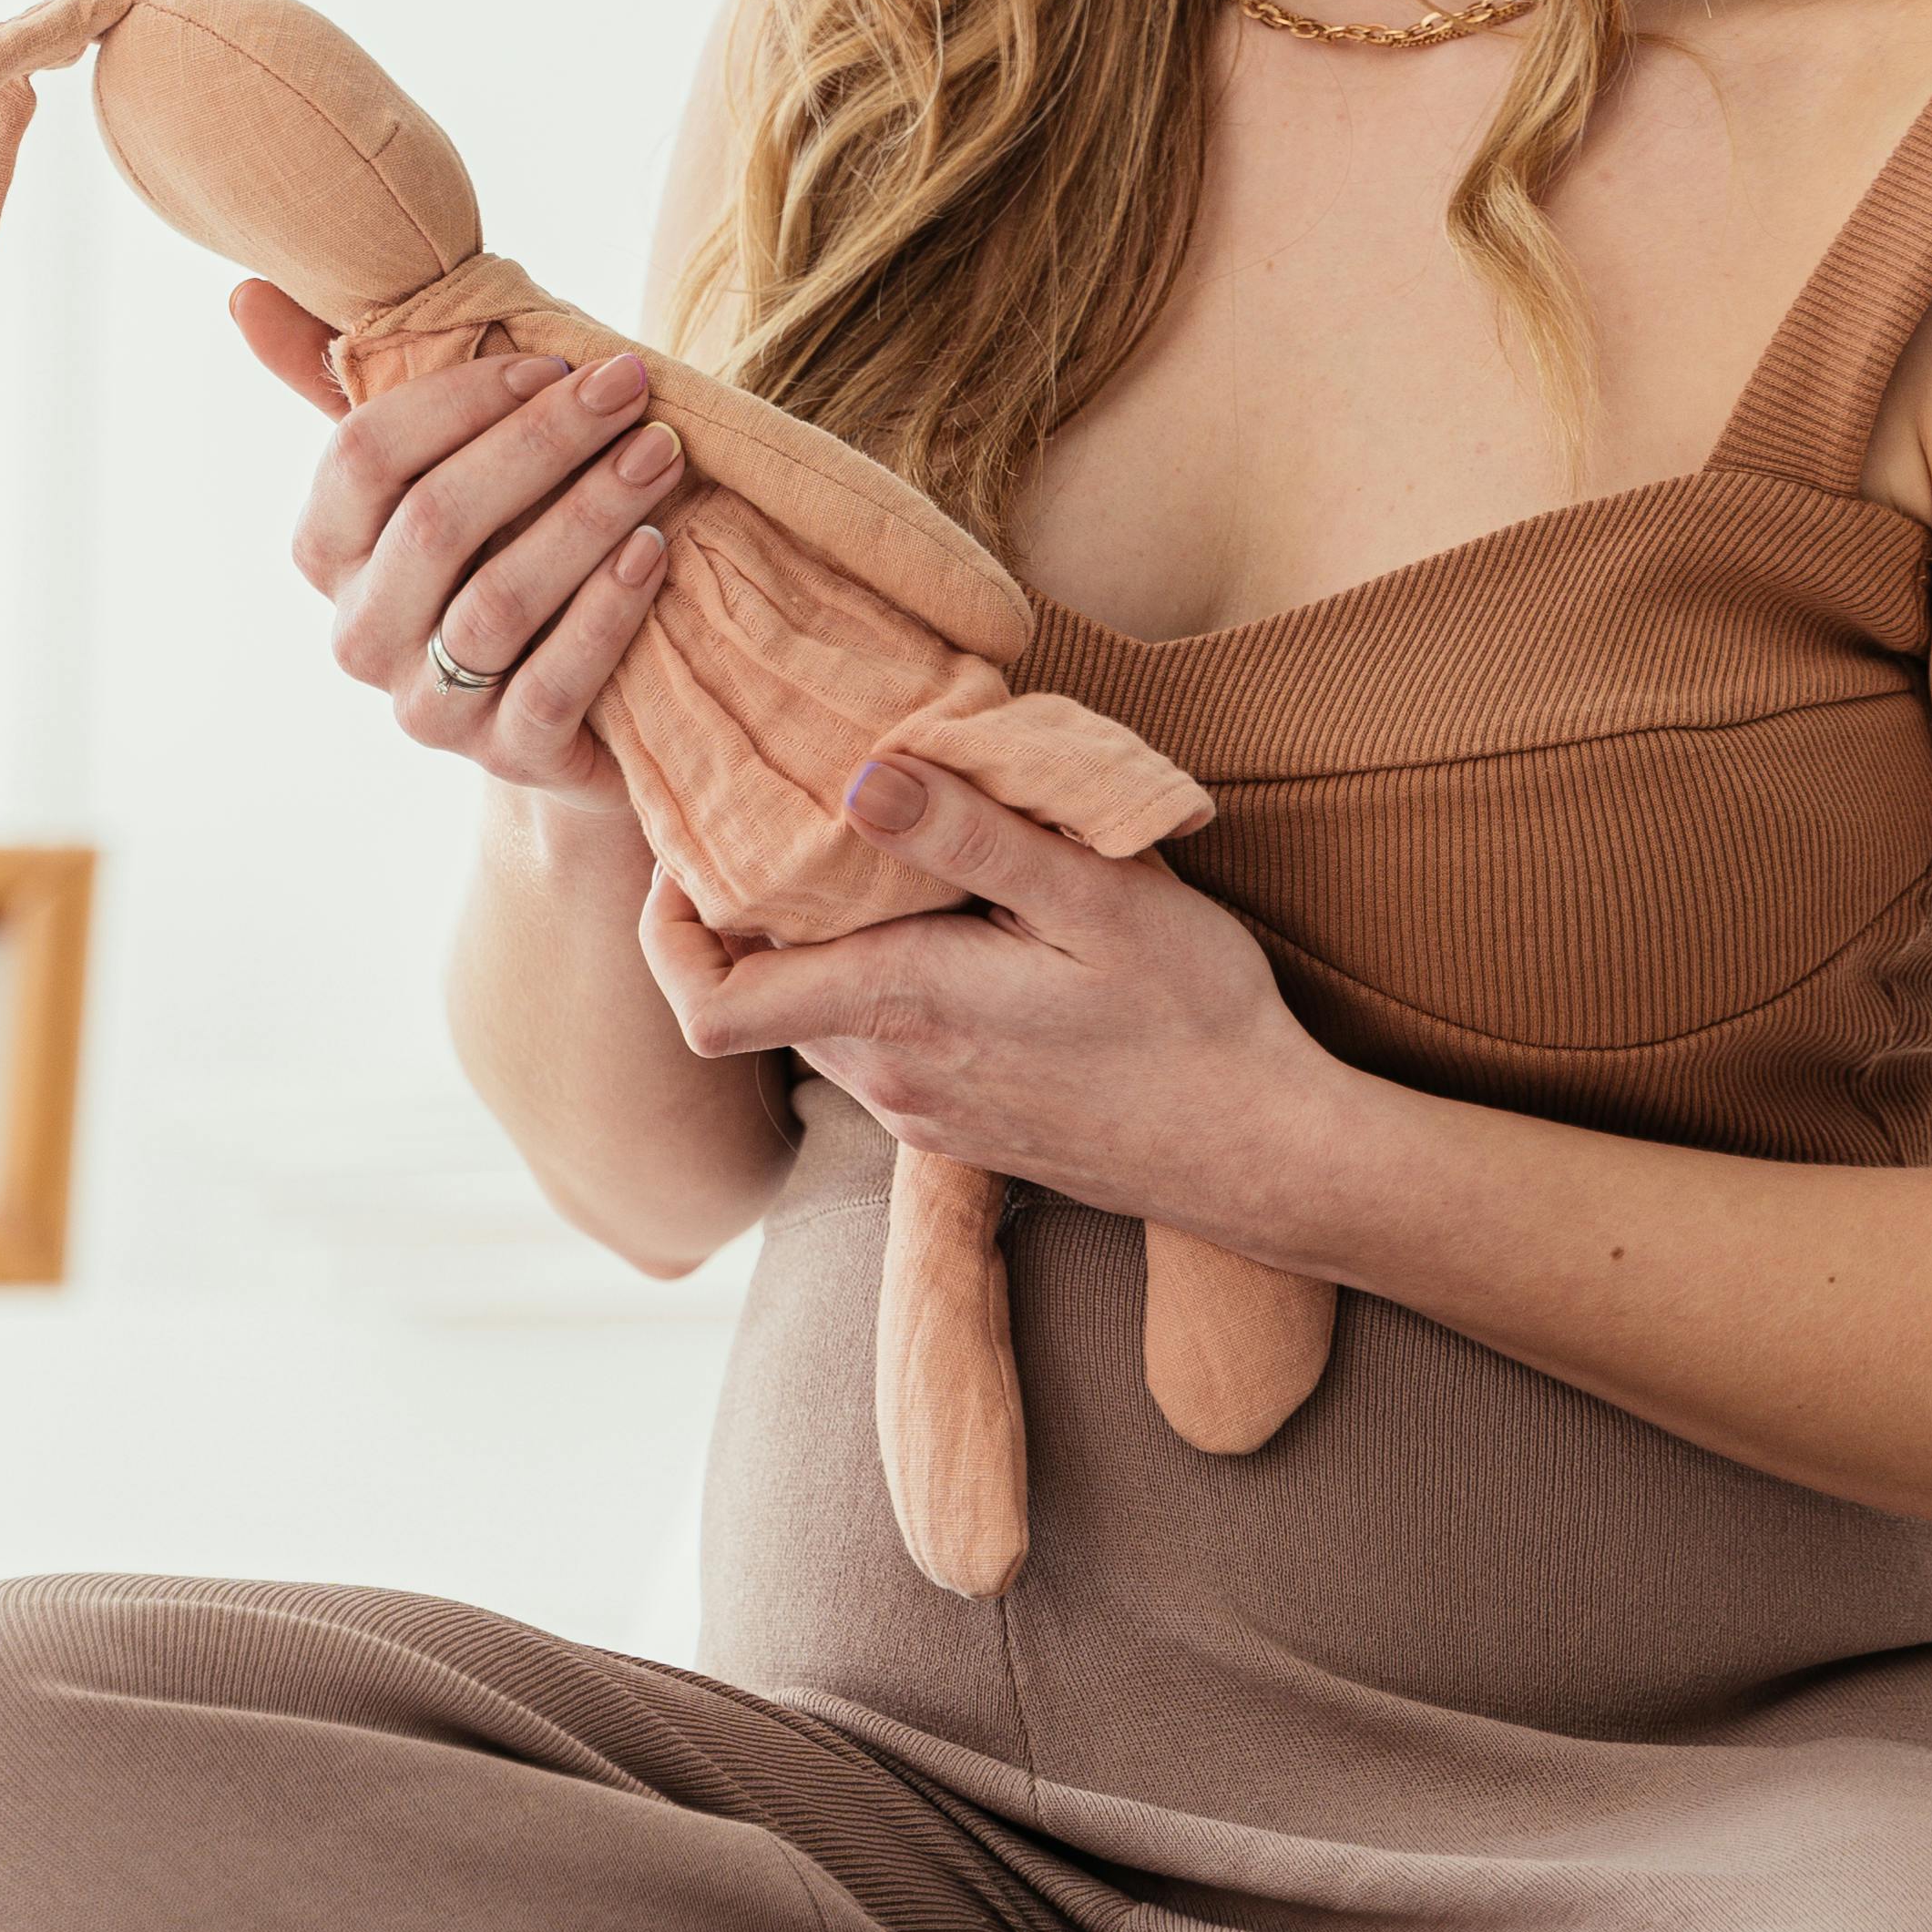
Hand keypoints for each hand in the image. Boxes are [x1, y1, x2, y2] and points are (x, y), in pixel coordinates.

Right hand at [242, 276, 681, 813]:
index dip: (460, 399)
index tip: (554, 363)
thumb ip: (348, 381)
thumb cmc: (501, 547)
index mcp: (325, 550)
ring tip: (656, 455)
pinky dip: (606, 611)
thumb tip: (246, 290)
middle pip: (435, 521)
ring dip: (585, 516)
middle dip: (540, 443)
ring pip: (496, 602)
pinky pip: (552, 684)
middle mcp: (359, 635)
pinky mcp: (508, 758)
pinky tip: (654, 550)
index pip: (362, 456)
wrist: (577, 710)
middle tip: (626, 389)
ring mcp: (428, 708)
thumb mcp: (432, 466)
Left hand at [636, 750, 1351, 1252]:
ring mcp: (922, 1110)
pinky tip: (946, 923)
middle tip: (786, 804)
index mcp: (899, 1010)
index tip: (691, 842)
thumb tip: (859, 777)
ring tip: (871, 849)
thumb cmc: (1194, 1020)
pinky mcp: (961, 1123)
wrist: (1265, 1155)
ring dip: (818, 941)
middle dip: (746, 905)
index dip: (666, 924)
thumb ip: (974, 840)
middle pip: (752, 994)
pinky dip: (876, 978)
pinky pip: (875, 1042)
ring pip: (815, 1016)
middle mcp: (887, 1075)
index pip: (706, 1000)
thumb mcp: (1100, 903)